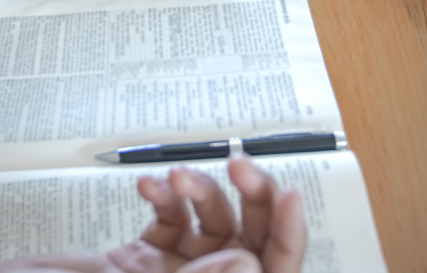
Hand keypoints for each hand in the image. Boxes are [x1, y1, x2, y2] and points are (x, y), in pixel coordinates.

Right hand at [0, 156, 306, 272]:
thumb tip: (251, 265)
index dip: (287, 240)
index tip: (290, 192)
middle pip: (244, 249)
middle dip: (247, 203)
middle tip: (240, 164)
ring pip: (209, 230)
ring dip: (198, 194)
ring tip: (174, 175)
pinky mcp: (136, 263)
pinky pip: (168, 225)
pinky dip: (164, 200)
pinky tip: (149, 186)